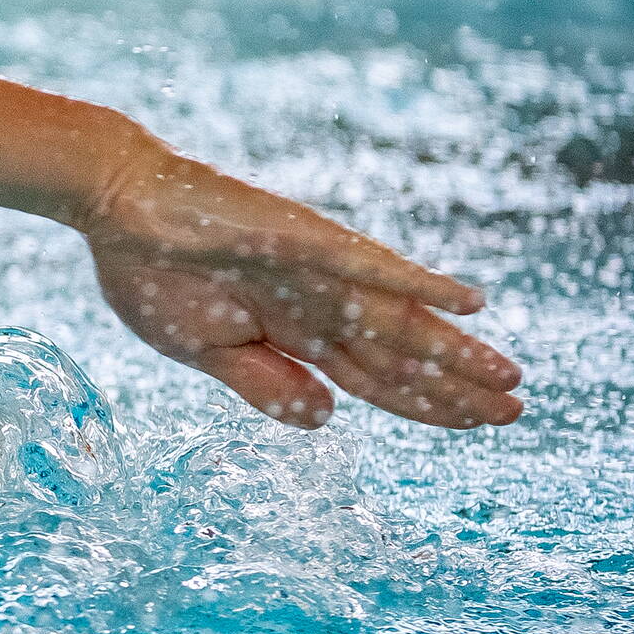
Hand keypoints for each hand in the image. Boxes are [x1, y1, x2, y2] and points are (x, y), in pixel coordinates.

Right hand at [80, 142, 522, 429]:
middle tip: (518, 412)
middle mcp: (318, 301)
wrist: (116, 207)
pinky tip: (468, 299)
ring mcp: (316, 269)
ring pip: (396, 319)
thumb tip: (328, 421)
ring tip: (508, 374)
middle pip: (399, 353)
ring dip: (453, 348)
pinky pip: (370, 265)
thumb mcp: (204, 352)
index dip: (424, 404)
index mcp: (292, 330)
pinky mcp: (304, 239)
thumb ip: (264, 384)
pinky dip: (418, 282)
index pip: (373, 377)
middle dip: (456, 386)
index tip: (476, 426)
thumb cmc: (152, 272)